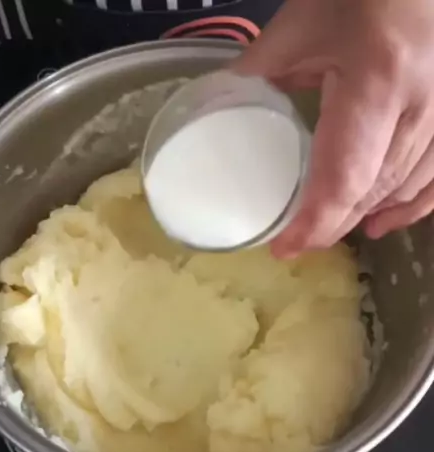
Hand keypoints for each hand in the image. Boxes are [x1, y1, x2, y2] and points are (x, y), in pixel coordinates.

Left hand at [234, 0, 433, 255]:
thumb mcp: (300, 24)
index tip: (285, 249)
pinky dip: (411, 207)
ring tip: (330, 232)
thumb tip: (216, 109)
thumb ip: (257, 71)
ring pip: (407, 188)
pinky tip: (384, 223)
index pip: (344, 178)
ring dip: (364, 217)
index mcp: (378, 81)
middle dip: (333, 225)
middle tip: (298, 242)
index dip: (314, 224)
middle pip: (374, 191)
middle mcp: (423, 106)